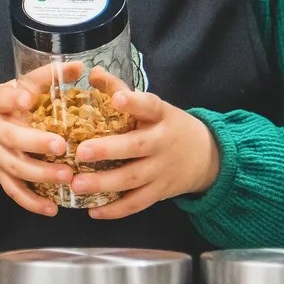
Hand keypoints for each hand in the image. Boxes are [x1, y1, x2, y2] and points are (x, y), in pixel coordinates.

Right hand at [0, 66, 76, 214]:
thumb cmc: (5, 107)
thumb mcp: (19, 87)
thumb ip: (47, 78)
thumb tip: (80, 67)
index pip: (2, 98)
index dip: (13, 99)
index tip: (27, 99)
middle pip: (11, 137)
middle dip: (35, 143)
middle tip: (61, 145)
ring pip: (15, 167)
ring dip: (41, 174)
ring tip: (67, 176)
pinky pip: (14, 191)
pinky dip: (31, 202)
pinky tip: (52, 209)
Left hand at [63, 69, 220, 217]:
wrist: (206, 156)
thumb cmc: (167, 126)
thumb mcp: (152, 106)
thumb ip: (121, 89)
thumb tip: (92, 72)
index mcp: (161, 116)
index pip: (149, 105)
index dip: (133, 102)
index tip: (117, 98)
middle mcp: (162, 142)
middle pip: (137, 146)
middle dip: (109, 150)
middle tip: (81, 152)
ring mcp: (162, 169)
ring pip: (133, 178)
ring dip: (104, 183)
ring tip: (77, 184)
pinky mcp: (160, 192)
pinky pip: (137, 203)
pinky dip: (116, 210)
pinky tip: (93, 211)